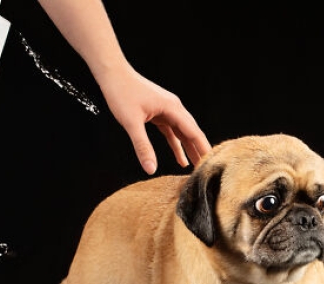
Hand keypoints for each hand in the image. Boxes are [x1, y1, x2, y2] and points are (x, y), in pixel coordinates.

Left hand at [97, 65, 211, 173]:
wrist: (112, 74)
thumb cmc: (121, 92)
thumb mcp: (131, 122)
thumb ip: (142, 146)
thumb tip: (150, 169)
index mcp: (172, 108)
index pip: (194, 132)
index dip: (203, 149)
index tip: (211, 164)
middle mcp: (174, 108)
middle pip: (192, 133)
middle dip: (200, 151)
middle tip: (206, 170)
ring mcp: (167, 110)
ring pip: (183, 133)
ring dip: (189, 149)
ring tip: (196, 167)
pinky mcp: (159, 113)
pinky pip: (172, 132)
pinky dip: (176, 145)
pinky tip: (180, 158)